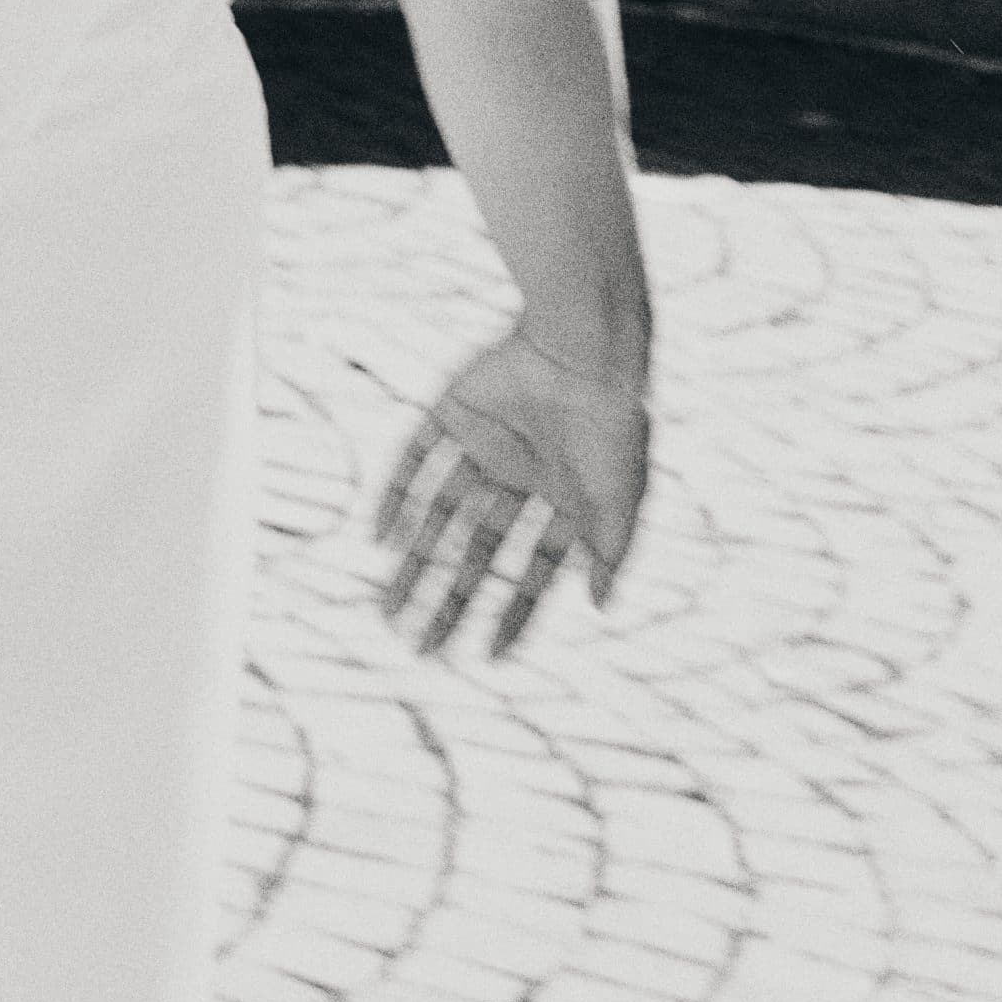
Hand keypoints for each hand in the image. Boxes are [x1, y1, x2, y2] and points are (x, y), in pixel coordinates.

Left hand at [374, 321, 648, 658]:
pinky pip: (414, 461)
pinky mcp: (451, 413)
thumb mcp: (621, 496)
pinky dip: (395, 497)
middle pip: (477, 554)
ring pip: (439, 517)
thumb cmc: (612, 422)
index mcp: (565, 502)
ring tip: (386, 611)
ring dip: (415, 563)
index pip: (533, 572)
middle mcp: (522, 479)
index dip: (512, 613)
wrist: (584, 344)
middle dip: (451, 601)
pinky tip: (380, 539)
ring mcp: (485, 447)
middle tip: (420, 650)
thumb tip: (599, 607)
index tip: (489, 656)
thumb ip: (612, 550)